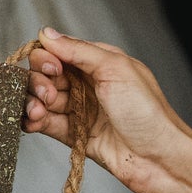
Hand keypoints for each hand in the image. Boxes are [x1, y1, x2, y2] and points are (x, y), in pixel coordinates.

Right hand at [22, 29, 191, 192]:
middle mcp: (87, 84)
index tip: (52, 68)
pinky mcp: (74, 134)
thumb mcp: (115, 69)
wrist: (158, 159)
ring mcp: (80, 109)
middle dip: (39, 81)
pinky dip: (33, 121)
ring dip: (32, 102)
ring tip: (38, 112)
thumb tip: (47, 33)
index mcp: (99, 62)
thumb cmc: (146, 112)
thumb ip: (78, 50)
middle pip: (45, 74)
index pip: (59, 51)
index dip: (47, 57)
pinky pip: (45, 123)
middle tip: (48, 94)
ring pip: (41, 98)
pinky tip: (32, 122)